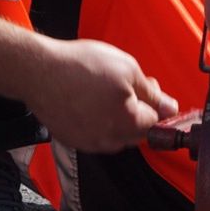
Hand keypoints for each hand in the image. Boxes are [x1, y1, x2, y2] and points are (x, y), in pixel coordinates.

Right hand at [23, 38, 177, 153]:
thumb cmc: (81, 66)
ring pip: (116, 134)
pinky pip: (95, 134)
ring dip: (118, 116)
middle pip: (137, 131)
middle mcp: (109, 140)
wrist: (39, 72)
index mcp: (127, 123)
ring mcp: (89, 143)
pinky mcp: (72, 140)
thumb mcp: (127, 69)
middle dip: (138, 109)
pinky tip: (89, 100)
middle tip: (126, 84)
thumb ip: (152, 93)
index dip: (155, 101)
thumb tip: (170, 108)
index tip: (148, 88)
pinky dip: (98, 120)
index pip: (156, 121)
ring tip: (104, 90)